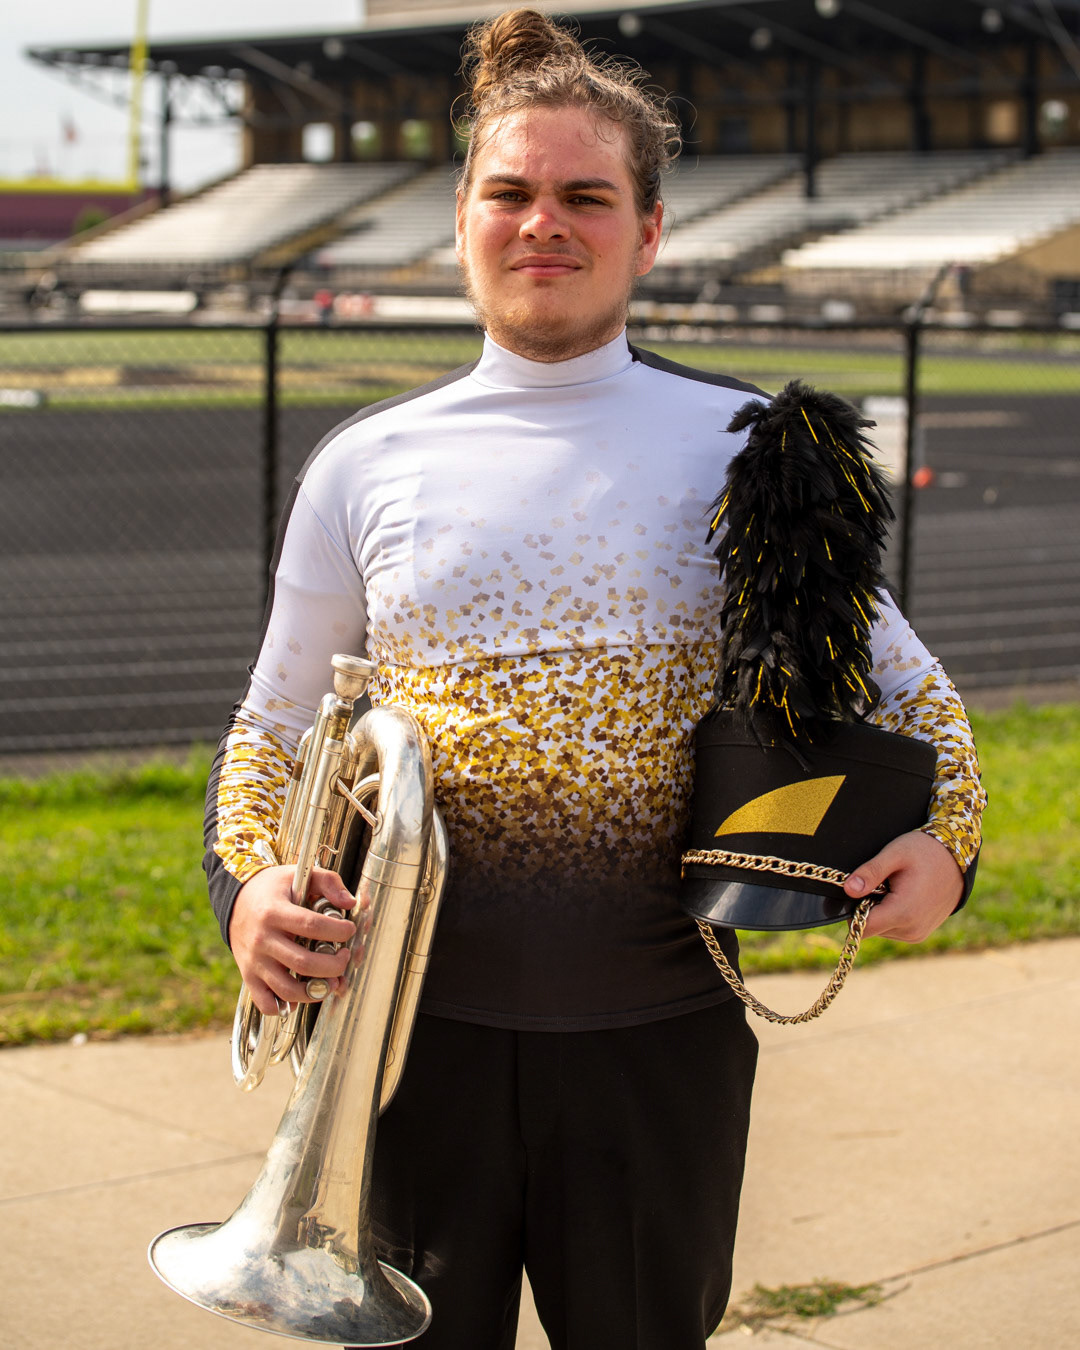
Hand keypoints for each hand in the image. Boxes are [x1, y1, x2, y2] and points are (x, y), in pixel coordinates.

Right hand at [228, 864, 363, 1014]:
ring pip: (288, 989)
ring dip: (317, 991)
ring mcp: (254, 962)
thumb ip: (328, 882)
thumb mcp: (299, 875)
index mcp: (274, 912)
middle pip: (303, 963)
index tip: (349, 929)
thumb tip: (350, 903)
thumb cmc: (273, 888)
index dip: (337, 931)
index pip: (311, 926)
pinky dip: (287, 1006)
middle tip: (345, 956)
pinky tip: (303, 993)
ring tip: (332, 980)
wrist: (236, 900)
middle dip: (334, 965)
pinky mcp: (249, 977)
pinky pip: (267, 1003)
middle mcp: (262, 940)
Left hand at [844, 830, 962, 942]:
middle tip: (881, 883)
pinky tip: (902, 895)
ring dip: (880, 911)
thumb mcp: (895, 854)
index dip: (852, 910)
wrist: (958, 858)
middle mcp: (911, 930)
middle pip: (870, 928)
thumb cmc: (925, 851)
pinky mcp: (920, 933)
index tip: (859, 890)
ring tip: (895, 887)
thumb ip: (870, 872)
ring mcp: (917, 934)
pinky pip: (894, 928)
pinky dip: (892, 914)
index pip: (862, 927)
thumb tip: (849, 890)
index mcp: (903, 913)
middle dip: (867, 907)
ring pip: (881, 929)